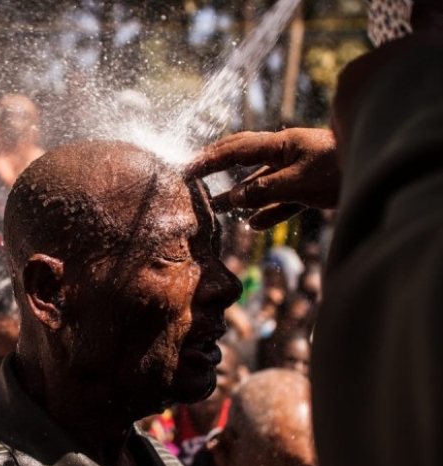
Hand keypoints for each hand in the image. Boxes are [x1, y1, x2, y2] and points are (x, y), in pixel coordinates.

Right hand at [184, 128, 339, 229]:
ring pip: (261, 183)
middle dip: (218, 168)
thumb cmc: (339, 169)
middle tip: (194, 176)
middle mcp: (285, 154)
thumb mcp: (297, 182)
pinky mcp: (310, 187)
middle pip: (244, 159)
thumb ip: (263, 190)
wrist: (378, 168)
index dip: (208, 160)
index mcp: (280, 145)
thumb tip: (233, 197)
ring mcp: (297, 170)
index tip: (185, 169)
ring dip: (239, 195)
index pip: (235, 150)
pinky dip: (266, 211)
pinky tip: (254, 223)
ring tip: (217, 208)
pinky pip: (281, 199)